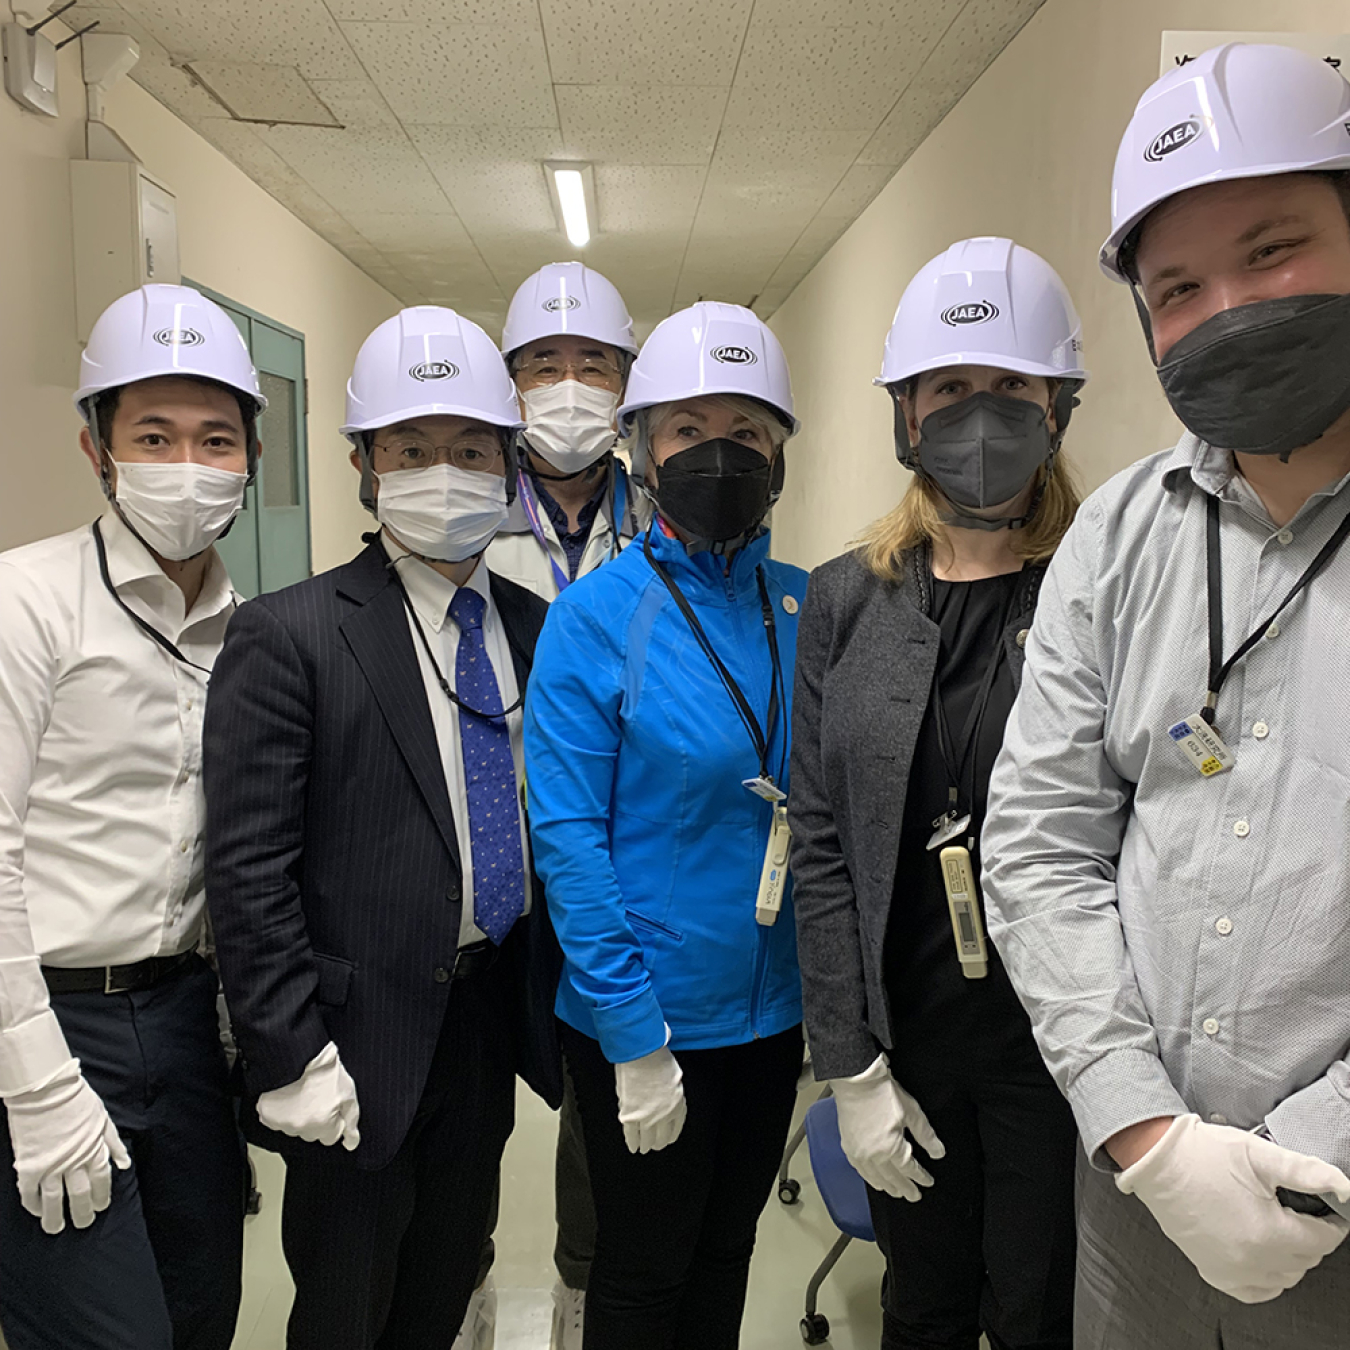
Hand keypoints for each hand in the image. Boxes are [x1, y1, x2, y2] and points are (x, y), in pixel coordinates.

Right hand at [4, 1060, 130, 1234]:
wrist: (44, 1090)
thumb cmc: (76, 1100)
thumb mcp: (102, 1118)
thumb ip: (113, 1144)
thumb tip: (125, 1164)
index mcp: (94, 1148)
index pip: (102, 1179)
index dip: (102, 1195)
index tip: (101, 1206)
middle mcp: (75, 1161)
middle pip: (81, 1194)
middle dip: (83, 1212)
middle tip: (84, 1223)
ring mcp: (50, 1166)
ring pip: (55, 1200)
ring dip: (56, 1217)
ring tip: (57, 1229)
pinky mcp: (29, 1166)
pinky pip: (30, 1193)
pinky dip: (34, 1205)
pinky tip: (37, 1211)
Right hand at [257, 1042, 360, 1149]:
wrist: (298, 1054)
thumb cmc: (325, 1070)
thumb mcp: (348, 1093)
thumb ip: (351, 1121)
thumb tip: (351, 1143)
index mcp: (322, 1125)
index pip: (330, 1137)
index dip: (333, 1121)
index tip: (331, 1106)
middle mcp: (301, 1128)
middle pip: (312, 1134)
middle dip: (317, 1120)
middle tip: (317, 1098)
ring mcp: (282, 1123)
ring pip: (295, 1128)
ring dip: (299, 1116)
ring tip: (303, 1094)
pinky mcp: (267, 1115)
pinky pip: (277, 1120)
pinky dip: (282, 1112)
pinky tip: (289, 1097)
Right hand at [614, 1030, 685, 1154]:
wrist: (643, 1055)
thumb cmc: (659, 1059)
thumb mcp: (675, 1078)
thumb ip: (671, 1093)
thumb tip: (665, 1099)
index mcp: (677, 1106)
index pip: (675, 1128)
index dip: (670, 1136)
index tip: (667, 1139)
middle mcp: (664, 1116)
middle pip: (661, 1137)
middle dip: (658, 1143)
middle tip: (654, 1145)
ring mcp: (646, 1118)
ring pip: (646, 1139)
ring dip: (645, 1145)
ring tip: (643, 1148)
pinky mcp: (630, 1116)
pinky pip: (631, 1134)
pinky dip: (631, 1142)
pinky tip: (632, 1146)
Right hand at [830, 1054, 944, 1200]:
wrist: (856, 1080)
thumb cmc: (881, 1093)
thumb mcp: (912, 1112)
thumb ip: (926, 1136)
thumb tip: (938, 1152)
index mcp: (890, 1149)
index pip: (909, 1170)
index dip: (920, 1177)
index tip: (928, 1182)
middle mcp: (873, 1155)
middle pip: (892, 1179)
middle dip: (905, 1188)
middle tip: (913, 1196)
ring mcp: (858, 1152)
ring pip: (875, 1178)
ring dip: (887, 1186)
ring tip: (895, 1191)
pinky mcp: (848, 1145)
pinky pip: (860, 1170)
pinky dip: (868, 1177)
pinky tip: (872, 1178)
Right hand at [1116, 1114, 1349, 1302]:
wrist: (1157, 1161)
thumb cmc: (1205, 1155)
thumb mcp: (1259, 1154)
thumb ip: (1306, 1171)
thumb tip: (1343, 1186)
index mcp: (1269, 1232)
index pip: (1323, 1241)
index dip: (1331, 1223)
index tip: (1327, 1211)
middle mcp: (1253, 1260)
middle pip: (1306, 1260)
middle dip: (1310, 1237)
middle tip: (1300, 1211)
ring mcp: (1233, 1270)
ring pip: (1286, 1277)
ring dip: (1292, 1257)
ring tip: (1281, 1228)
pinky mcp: (1214, 1271)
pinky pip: (1257, 1291)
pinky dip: (1268, 1278)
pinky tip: (1264, 1255)